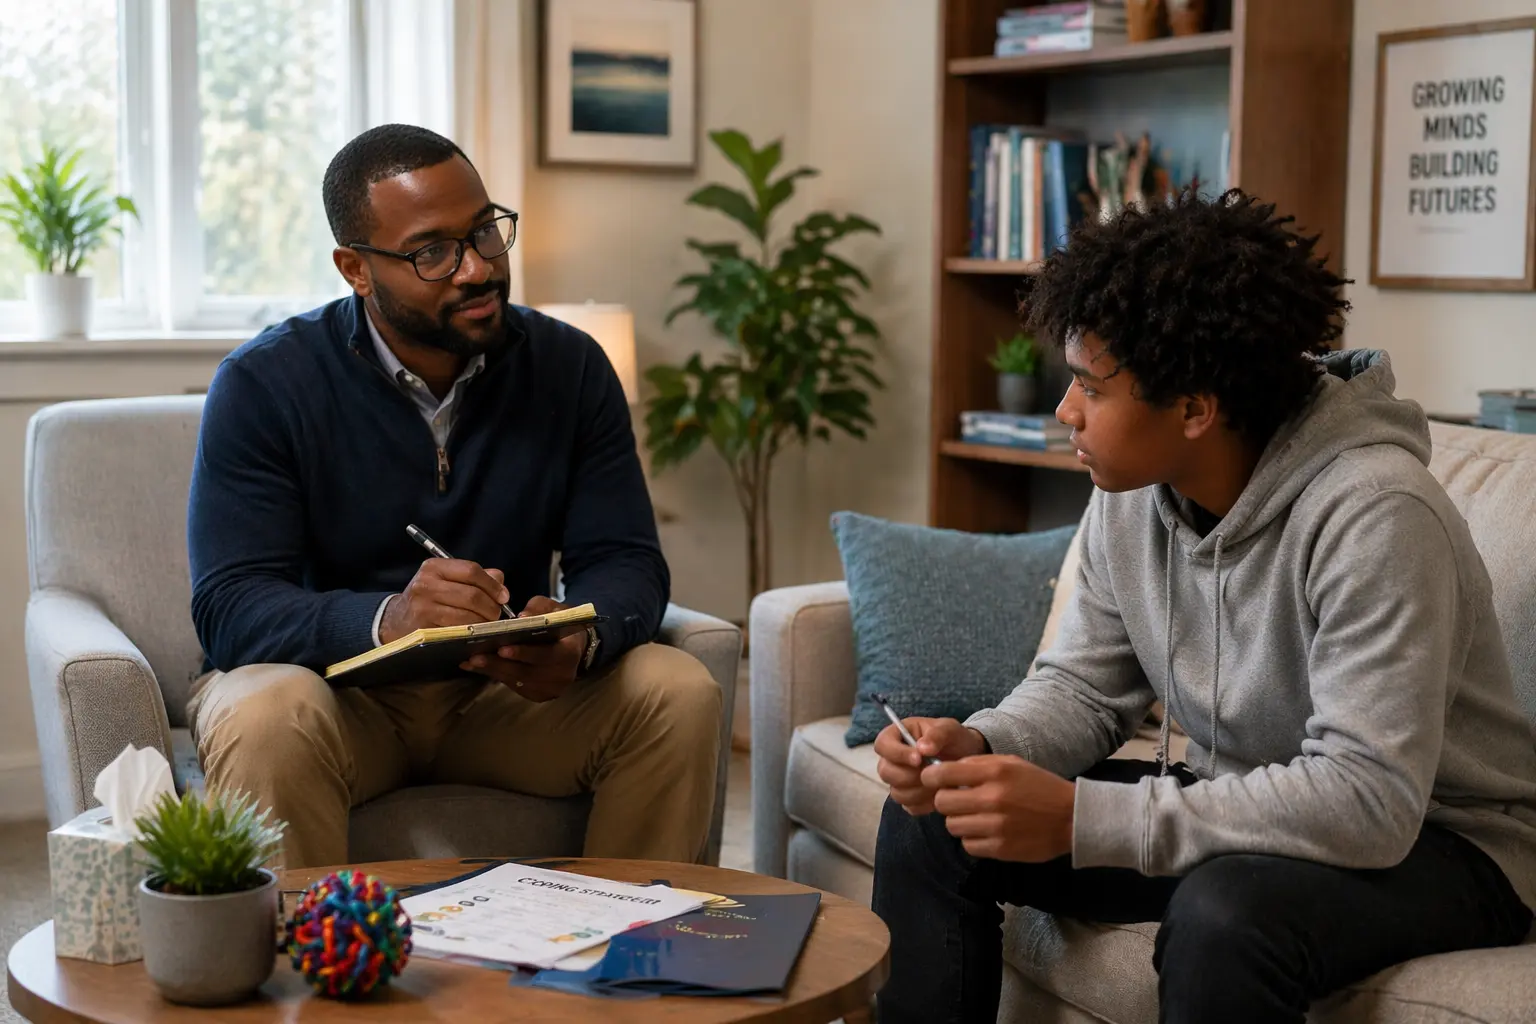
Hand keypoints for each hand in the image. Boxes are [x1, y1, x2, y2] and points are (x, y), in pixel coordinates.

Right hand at [380, 559, 506, 642]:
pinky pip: (457, 631)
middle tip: (497, 615)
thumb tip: (500, 581)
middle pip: (472, 595)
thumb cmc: (429, 598)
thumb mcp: (446, 580)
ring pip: (467, 615)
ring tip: (488, 625)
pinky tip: (475, 633)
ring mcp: (424, 607)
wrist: (396, 620)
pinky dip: (472, 633)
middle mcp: (426, 584)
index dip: (492, 585)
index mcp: (434, 567)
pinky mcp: (424, 628)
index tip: (503, 596)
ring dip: (484, 623)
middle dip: (491, 607)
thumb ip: (475, 577)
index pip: (471, 570)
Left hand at [460, 596, 585, 701]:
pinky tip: (477, 667)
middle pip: (526, 672)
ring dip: (492, 671)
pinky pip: (513, 686)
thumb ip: (538, 609)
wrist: (574, 647)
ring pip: (517, 681)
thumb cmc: (560, 625)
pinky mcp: (539, 695)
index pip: (545, 655)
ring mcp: (551, 689)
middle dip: (499, 664)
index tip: (502, 648)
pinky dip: (495, 675)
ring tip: (470, 661)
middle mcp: (562, 675)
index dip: (523, 653)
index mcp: (569, 652)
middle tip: (476, 656)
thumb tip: (521, 617)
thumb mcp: (554, 609)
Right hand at [874, 717, 988, 815]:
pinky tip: (940, 794)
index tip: (919, 759)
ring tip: (939, 784)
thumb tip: (922, 748)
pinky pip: (909, 806)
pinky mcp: (910, 798)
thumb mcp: (950, 729)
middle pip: (885, 771)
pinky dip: (925, 803)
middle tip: (932, 773)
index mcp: (897, 736)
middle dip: (909, 776)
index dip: (897, 754)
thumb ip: (937, 734)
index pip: (882, 744)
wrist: (967, 757)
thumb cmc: (955, 739)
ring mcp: (899, 780)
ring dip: (919, 791)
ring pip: (896, 792)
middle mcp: (893, 759)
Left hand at [924, 755, 1075, 861]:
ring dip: (959, 821)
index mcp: (994, 773)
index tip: (933, 780)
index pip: (943, 774)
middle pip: (942, 802)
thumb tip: (944, 769)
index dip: (931, 776)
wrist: (1071, 818)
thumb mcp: (1011, 764)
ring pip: (952, 826)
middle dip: (946, 800)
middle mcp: (991, 798)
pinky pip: (968, 845)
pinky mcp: (1000, 849)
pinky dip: (972, 839)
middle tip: (958, 800)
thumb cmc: (1039, 786)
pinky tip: (986, 831)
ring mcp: (995, 826)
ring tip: (975, 816)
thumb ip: (978, 764)